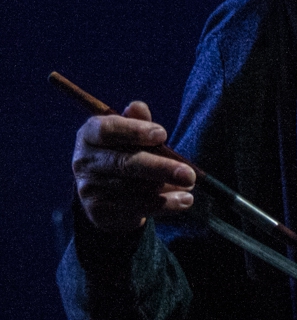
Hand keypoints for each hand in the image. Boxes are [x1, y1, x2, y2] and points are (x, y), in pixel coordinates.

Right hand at [72, 101, 195, 232]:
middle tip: (190, 174)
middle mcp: (83, 161)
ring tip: (190, 188)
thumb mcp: (132, 132)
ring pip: (133, 190)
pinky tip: (183, 201)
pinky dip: (162, 205)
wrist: (109, 189)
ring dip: (166, 190)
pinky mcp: (98, 211)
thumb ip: (138, 120)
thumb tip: (138, 107)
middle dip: (160, 168)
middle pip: (124, 164)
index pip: (107, 130)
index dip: (134, 131)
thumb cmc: (127, 150)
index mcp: (89, 135)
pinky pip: (134, 209)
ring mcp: (88, 188)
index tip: (163, 134)